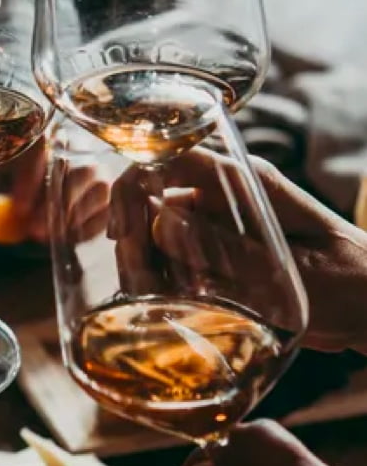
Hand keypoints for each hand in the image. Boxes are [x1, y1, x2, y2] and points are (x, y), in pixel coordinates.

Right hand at [143, 149, 366, 353]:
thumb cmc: (348, 284)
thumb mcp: (290, 271)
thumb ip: (228, 251)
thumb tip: (161, 222)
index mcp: (246, 181)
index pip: (170, 159)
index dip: (133, 187)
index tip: (122, 234)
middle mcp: (227, 196)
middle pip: (152, 201)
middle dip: (134, 242)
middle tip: (137, 288)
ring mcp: (220, 226)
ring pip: (156, 234)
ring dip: (143, 266)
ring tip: (150, 303)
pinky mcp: (219, 255)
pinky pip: (173, 260)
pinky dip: (159, 281)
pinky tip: (161, 306)